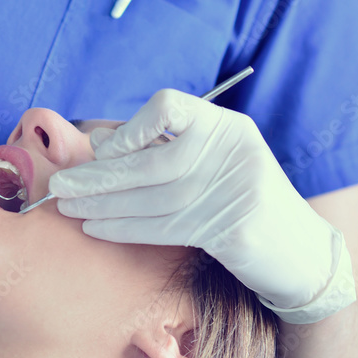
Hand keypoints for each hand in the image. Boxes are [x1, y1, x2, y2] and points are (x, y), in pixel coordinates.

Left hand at [48, 89, 356, 323]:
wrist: (298, 251)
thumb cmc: (239, 197)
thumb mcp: (207, 160)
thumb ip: (159, 147)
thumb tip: (98, 141)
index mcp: (225, 124)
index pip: (169, 106)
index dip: (131, 129)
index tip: (102, 149)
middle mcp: (232, 150)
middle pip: (152, 161)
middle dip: (99, 176)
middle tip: (59, 186)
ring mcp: (236, 189)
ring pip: (152, 198)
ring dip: (103, 205)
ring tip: (68, 208)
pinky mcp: (233, 231)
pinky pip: (164, 227)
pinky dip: (124, 228)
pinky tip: (95, 228)